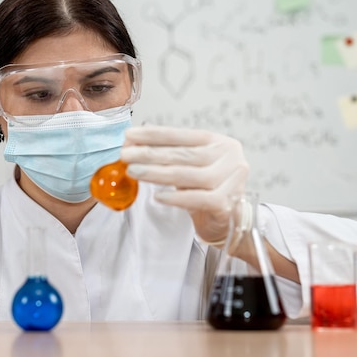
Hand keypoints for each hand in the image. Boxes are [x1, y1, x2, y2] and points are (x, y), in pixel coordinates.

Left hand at [120, 125, 248, 244]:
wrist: (229, 221)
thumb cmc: (205, 190)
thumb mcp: (189, 167)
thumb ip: (169, 155)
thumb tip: (134, 145)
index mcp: (218, 143)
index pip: (182, 135)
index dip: (154, 135)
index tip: (130, 135)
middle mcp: (229, 158)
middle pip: (183, 155)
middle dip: (149, 154)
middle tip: (125, 154)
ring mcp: (231, 181)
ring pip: (187, 175)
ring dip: (156, 173)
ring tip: (133, 171)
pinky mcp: (227, 204)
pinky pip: (197, 199)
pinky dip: (175, 197)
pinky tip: (158, 196)